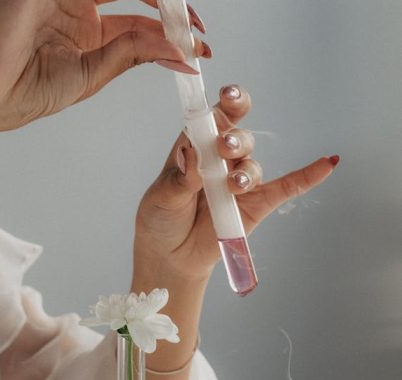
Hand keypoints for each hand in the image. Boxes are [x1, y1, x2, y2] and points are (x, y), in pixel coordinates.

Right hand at [0, 0, 209, 131]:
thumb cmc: (27, 91)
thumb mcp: (90, 76)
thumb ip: (128, 56)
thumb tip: (174, 52)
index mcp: (88, 34)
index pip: (139, 28)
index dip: (170, 38)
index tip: (197, 52)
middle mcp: (81, 10)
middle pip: (139, 2)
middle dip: (173, 16)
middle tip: (198, 33)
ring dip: (159, 1)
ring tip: (186, 22)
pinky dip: (135, 0)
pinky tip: (157, 8)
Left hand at [133, 84, 338, 282]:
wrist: (170, 255)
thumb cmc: (161, 219)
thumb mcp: (163, 197)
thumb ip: (180, 177)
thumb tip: (192, 152)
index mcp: (196, 148)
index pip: (214, 119)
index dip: (226, 104)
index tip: (228, 95)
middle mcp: (220, 161)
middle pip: (238, 138)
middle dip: (235, 139)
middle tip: (225, 148)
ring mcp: (239, 182)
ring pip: (254, 165)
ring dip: (247, 171)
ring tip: (234, 184)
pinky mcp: (255, 205)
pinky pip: (285, 188)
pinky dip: (307, 177)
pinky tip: (327, 163)